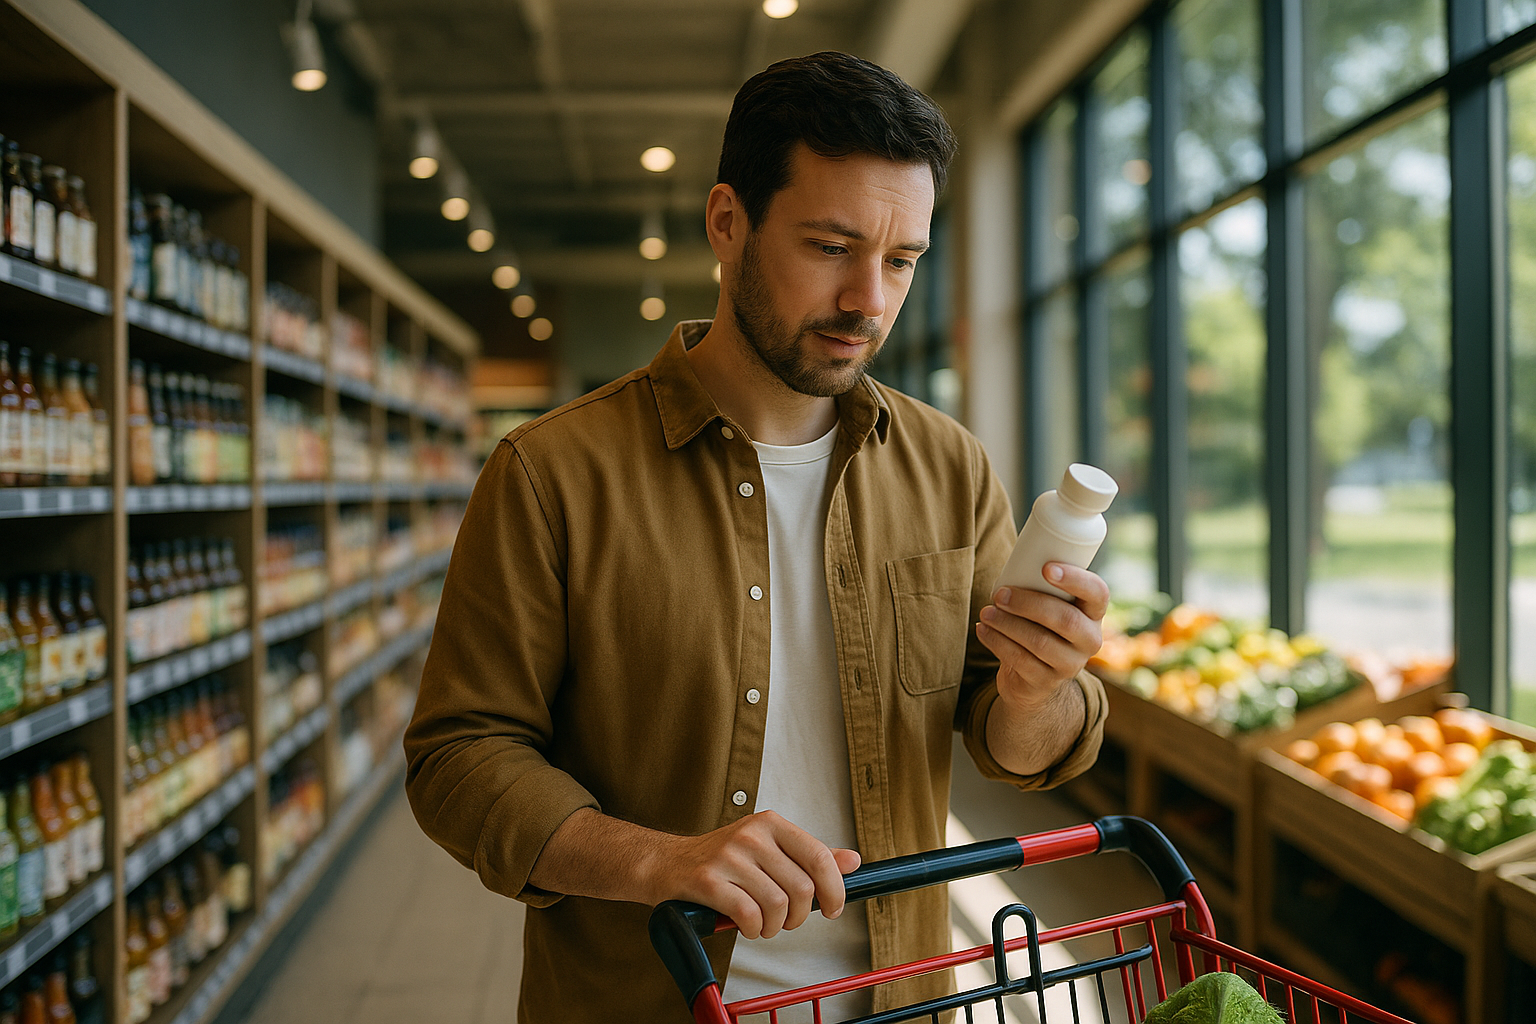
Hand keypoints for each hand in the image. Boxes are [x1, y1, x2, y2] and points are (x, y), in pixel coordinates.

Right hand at [651, 810, 861, 938]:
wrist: (666, 863)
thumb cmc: (723, 861)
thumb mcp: (768, 849)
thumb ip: (809, 856)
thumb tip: (853, 861)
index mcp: (771, 823)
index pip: (820, 857)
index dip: (834, 890)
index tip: (833, 909)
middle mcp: (751, 834)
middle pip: (801, 889)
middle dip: (798, 917)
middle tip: (785, 921)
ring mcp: (728, 856)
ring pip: (777, 906)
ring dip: (774, 927)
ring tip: (762, 924)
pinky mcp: (707, 880)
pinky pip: (748, 916)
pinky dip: (753, 930)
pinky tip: (745, 926)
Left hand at [975, 563, 1108, 712]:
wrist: (1033, 677)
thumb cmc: (1038, 626)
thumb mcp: (1047, 605)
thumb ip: (1041, 585)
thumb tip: (1015, 557)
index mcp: (1093, 613)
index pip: (1097, 593)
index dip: (1075, 579)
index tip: (1046, 568)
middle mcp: (1089, 639)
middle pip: (1065, 619)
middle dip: (1028, 603)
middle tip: (999, 595)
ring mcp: (1070, 664)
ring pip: (1040, 642)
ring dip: (1007, 624)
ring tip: (986, 612)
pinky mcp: (1047, 682)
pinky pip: (1021, 661)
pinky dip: (997, 642)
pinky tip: (983, 630)